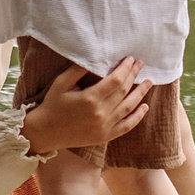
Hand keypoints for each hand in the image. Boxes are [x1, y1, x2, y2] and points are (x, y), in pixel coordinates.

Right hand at [21, 57, 148, 154]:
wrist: (44, 132)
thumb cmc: (52, 104)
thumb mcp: (61, 82)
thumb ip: (79, 69)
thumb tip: (97, 57)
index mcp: (90, 98)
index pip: (116, 80)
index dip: (125, 68)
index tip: (131, 59)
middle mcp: (100, 113)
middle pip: (124, 91)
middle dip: (134, 76)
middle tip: (141, 64)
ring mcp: (104, 127)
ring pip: (129, 107)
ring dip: (141, 93)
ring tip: (149, 82)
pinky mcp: (105, 137)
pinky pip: (126, 126)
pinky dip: (137, 117)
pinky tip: (144, 107)